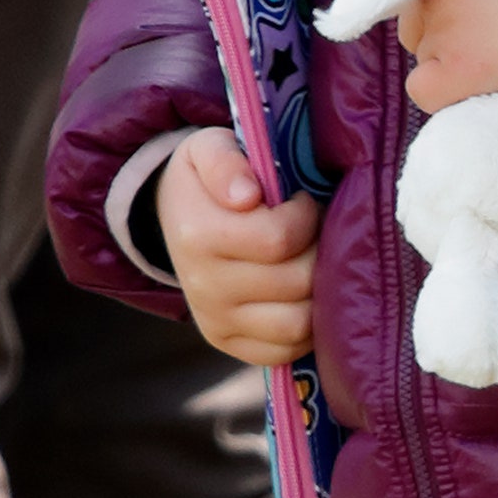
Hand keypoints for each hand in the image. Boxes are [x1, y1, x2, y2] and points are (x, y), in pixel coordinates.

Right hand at [156, 126, 318, 365]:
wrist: (177, 217)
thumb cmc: (208, 177)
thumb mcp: (208, 147)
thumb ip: (225, 161)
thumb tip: (246, 196)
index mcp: (199, 236)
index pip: (279, 239)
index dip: (304, 214)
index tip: (299, 200)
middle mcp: (204, 287)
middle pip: (296, 281)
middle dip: (318, 248)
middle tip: (314, 229)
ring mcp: (216, 321)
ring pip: (297, 323)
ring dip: (319, 289)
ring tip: (310, 258)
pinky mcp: (229, 342)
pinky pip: (285, 349)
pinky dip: (308, 325)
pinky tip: (305, 290)